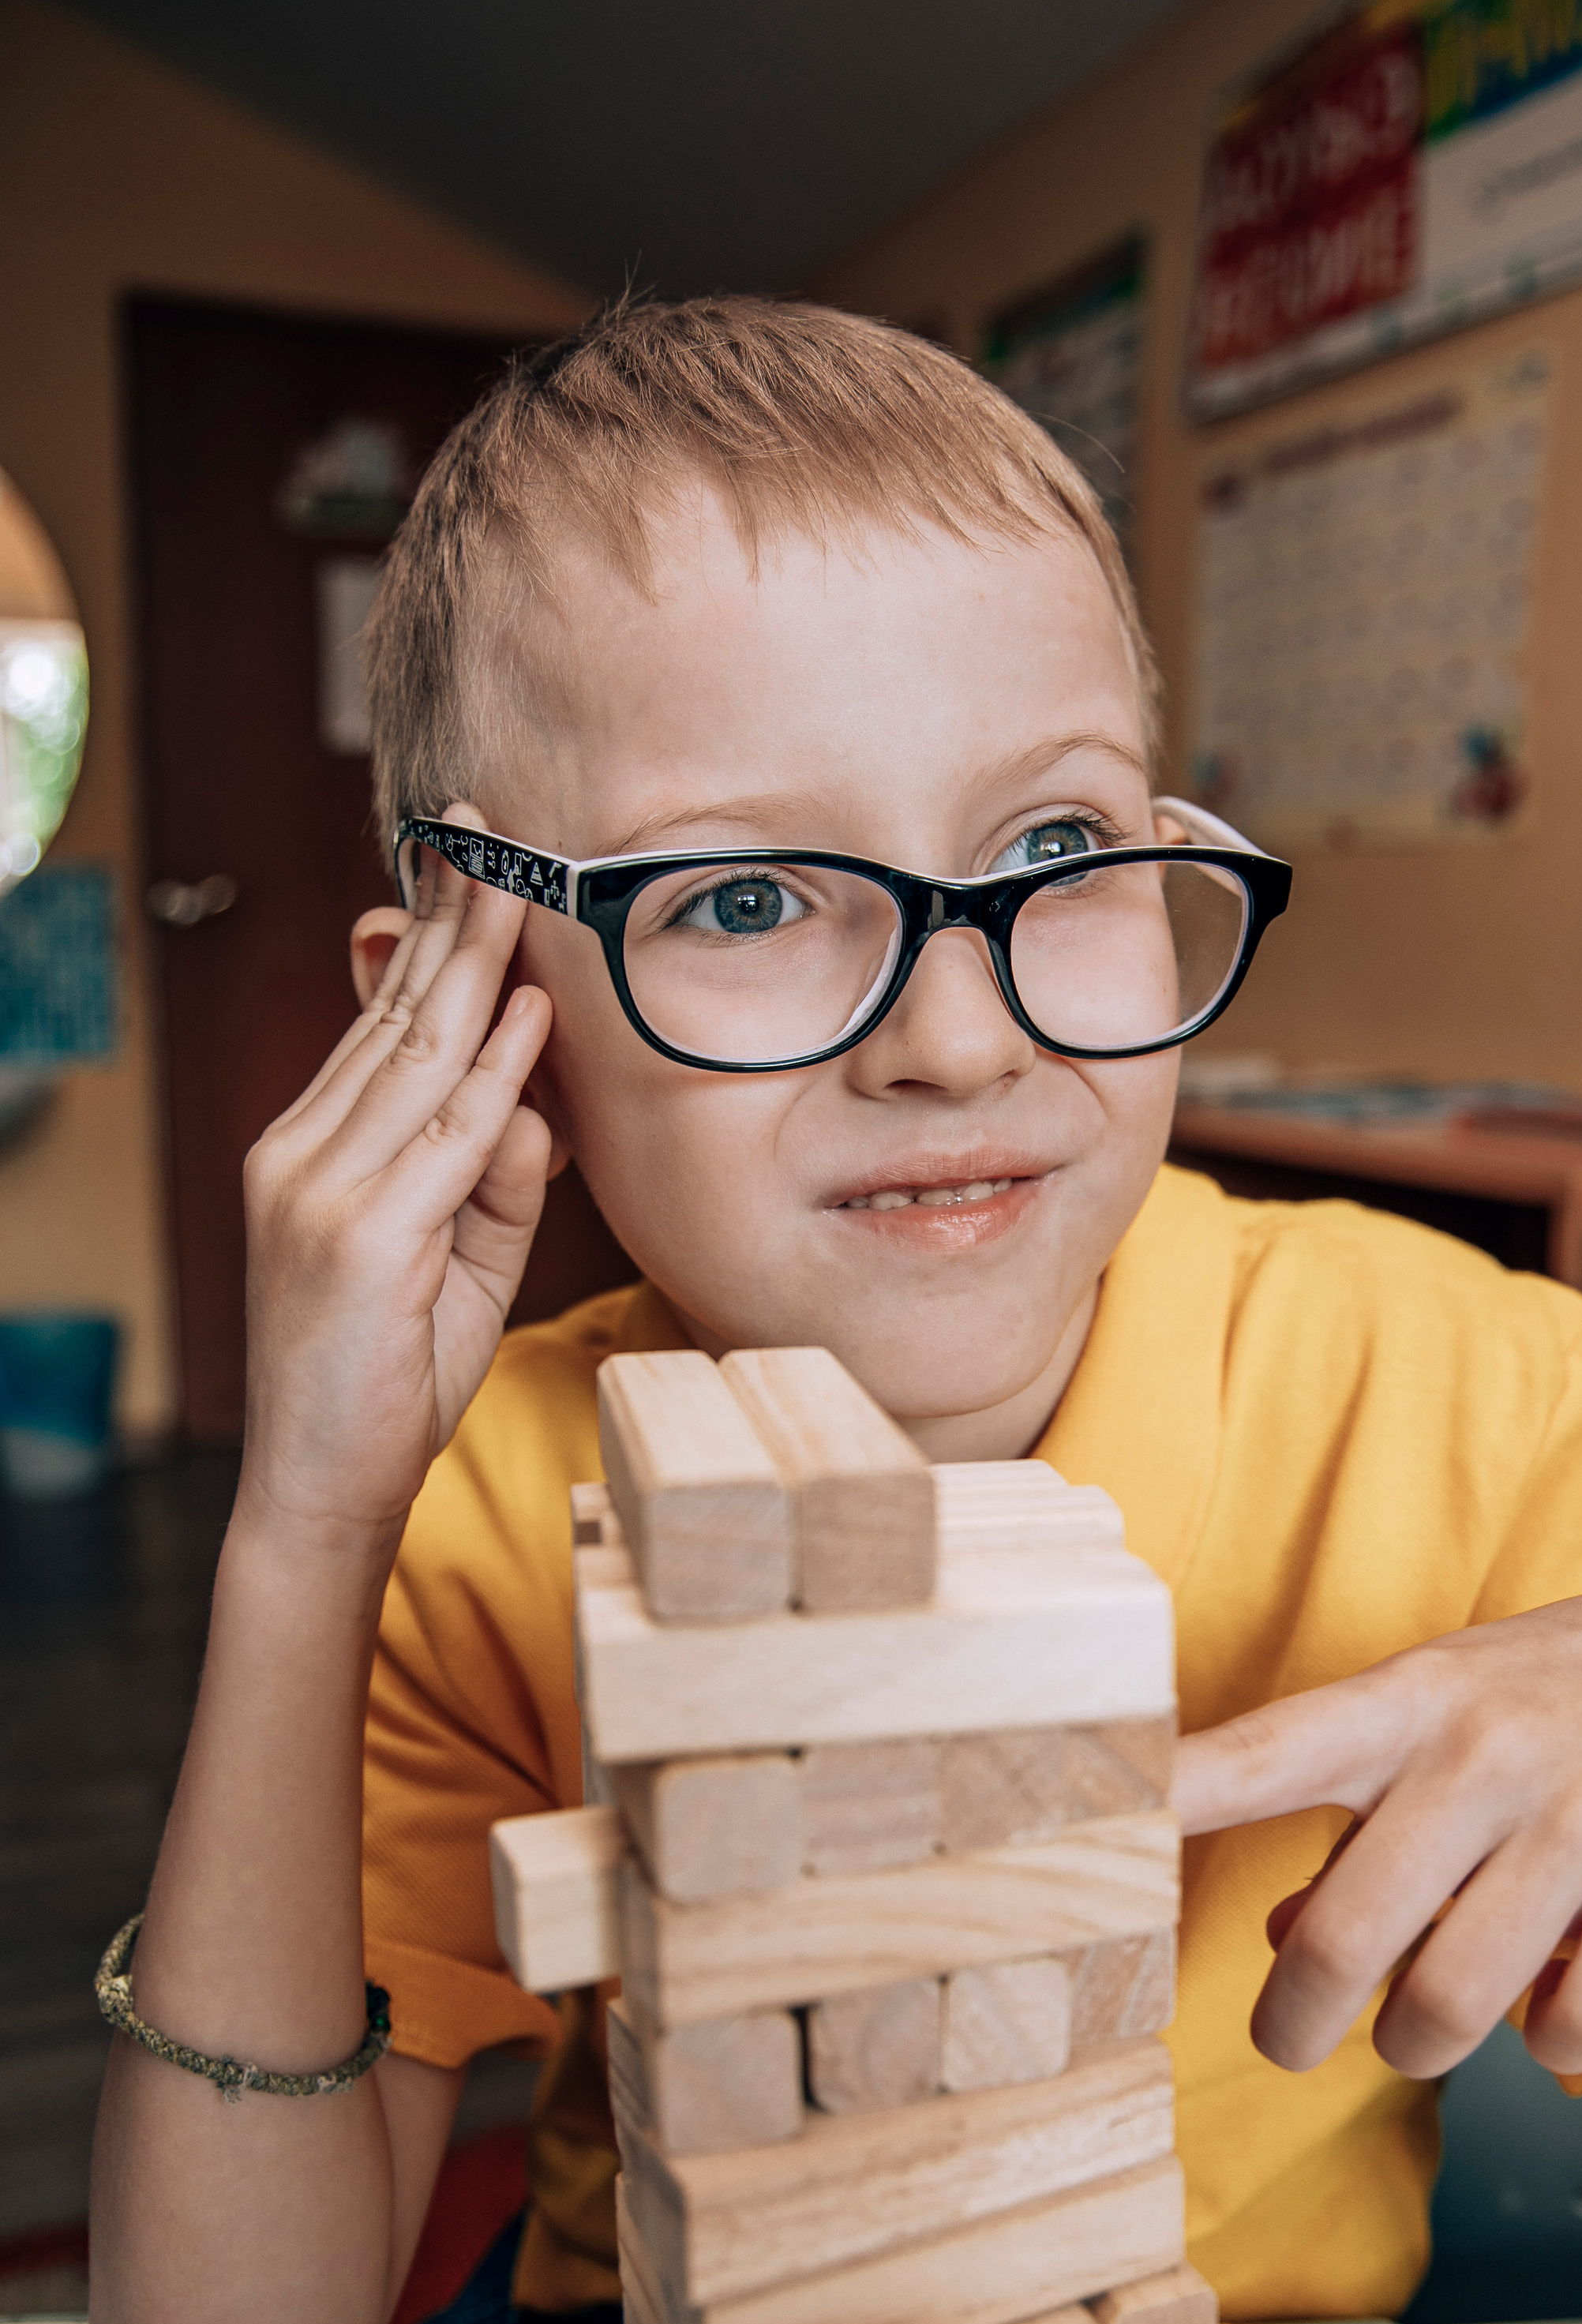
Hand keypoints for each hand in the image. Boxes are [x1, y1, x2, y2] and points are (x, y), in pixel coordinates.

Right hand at [238, 852, 553, 1540]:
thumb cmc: (390, 1378)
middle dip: (451, 921)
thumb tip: (536, 1103)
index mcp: (314, 1150)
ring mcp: (322, 1192)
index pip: (380, 1026)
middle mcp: (303, 1154)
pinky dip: (492, 1070)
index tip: (471, 870)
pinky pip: (442, 1136)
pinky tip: (529, 1012)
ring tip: (520, 884)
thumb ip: (493, 1181)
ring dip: (476, 964)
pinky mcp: (356, 1237)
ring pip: (416, 1057)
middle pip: (393, 1017)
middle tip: (493, 835)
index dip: (432, 944)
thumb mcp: (457, 1264)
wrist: (321, 1489)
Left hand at [1171, 1585, 1581, 2078]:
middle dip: (1292, 2024)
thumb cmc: (1530, 1713)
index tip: (1082, 1836)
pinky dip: (1549, 2046)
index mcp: (1401, 1703)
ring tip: (1419, 2026)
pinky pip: (1575, 2025)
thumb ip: (1343, 1829)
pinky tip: (1553, 2001)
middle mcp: (1486, 1748)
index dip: (1171, 1797)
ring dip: (1416, 2045)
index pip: (1261, 1754)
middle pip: (1341, 1938)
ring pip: (1450, 2003)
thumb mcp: (1425, 1731)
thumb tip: (1274, 1941)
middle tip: (1286, 2039)